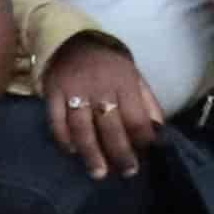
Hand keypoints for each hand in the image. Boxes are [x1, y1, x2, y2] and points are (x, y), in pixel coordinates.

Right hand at [38, 36, 167, 182]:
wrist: (73, 40)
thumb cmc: (109, 65)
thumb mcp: (134, 76)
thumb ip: (147, 102)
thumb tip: (160, 129)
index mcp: (124, 81)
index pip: (136, 116)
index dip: (143, 138)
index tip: (147, 154)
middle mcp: (99, 87)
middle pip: (110, 125)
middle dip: (120, 152)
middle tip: (127, 172)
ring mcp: (74, 90)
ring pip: (82, 127)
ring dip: (91, 152)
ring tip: (98, 173)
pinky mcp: (53, 92)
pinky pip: (56, 120)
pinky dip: (63, 138)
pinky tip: (72, 151)